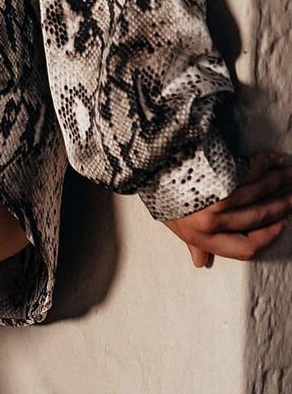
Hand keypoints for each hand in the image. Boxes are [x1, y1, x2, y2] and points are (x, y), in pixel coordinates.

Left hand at [162, 149, 291, 267]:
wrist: (143, 158)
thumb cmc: (159, 192)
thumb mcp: (172, 222)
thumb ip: (193, 243)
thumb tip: (201, 263)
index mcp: (202, 236)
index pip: (245, 248)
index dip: (268, 237)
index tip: (282, 225)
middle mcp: (211, 221)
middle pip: (257, 217)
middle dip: (279, 206)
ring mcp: (214, 197)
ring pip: (256, 192)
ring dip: (276, 182)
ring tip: (289, 175)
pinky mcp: (214, 173)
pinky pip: (247, 170)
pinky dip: (263, 163)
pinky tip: (273, 159)